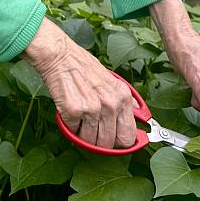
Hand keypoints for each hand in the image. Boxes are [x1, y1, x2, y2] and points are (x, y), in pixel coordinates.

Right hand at [23, 18, 136, 148]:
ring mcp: (92, 108)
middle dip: (99, 142)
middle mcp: (110, 104)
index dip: (119, 143)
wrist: (60, 56)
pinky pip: (73, 133)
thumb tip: (139, 119)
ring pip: (90, 142)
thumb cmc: (83, 67)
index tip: (113, 142)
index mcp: (123, 97)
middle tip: (92, 129)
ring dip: (84, 135)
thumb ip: (125, 101)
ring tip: (81, 119)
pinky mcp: (73, 111)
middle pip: (108, 144)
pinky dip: (71, 127)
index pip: (128, 137)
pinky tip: (71, 112)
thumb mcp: (112, 81)